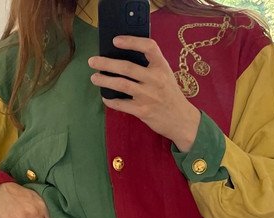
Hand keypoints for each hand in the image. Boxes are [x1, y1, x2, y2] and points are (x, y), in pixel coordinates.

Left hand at [87, 36, 200, 151]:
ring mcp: (148, 96)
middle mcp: (155, 79)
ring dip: (104, 80)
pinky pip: (121, 104)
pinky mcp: (142, 111)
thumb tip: (124, 58)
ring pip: (121, 85)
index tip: (115, 41)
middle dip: (106, 63)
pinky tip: (105, 97)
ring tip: (94, 77)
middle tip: (92, 61)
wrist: (181, 120)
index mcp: (162, 66)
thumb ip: (150, 66)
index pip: (148, 47)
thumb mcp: (166, 75)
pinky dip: (111, 101)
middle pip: (127, 67)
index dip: (131, 41)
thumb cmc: (170, 95)